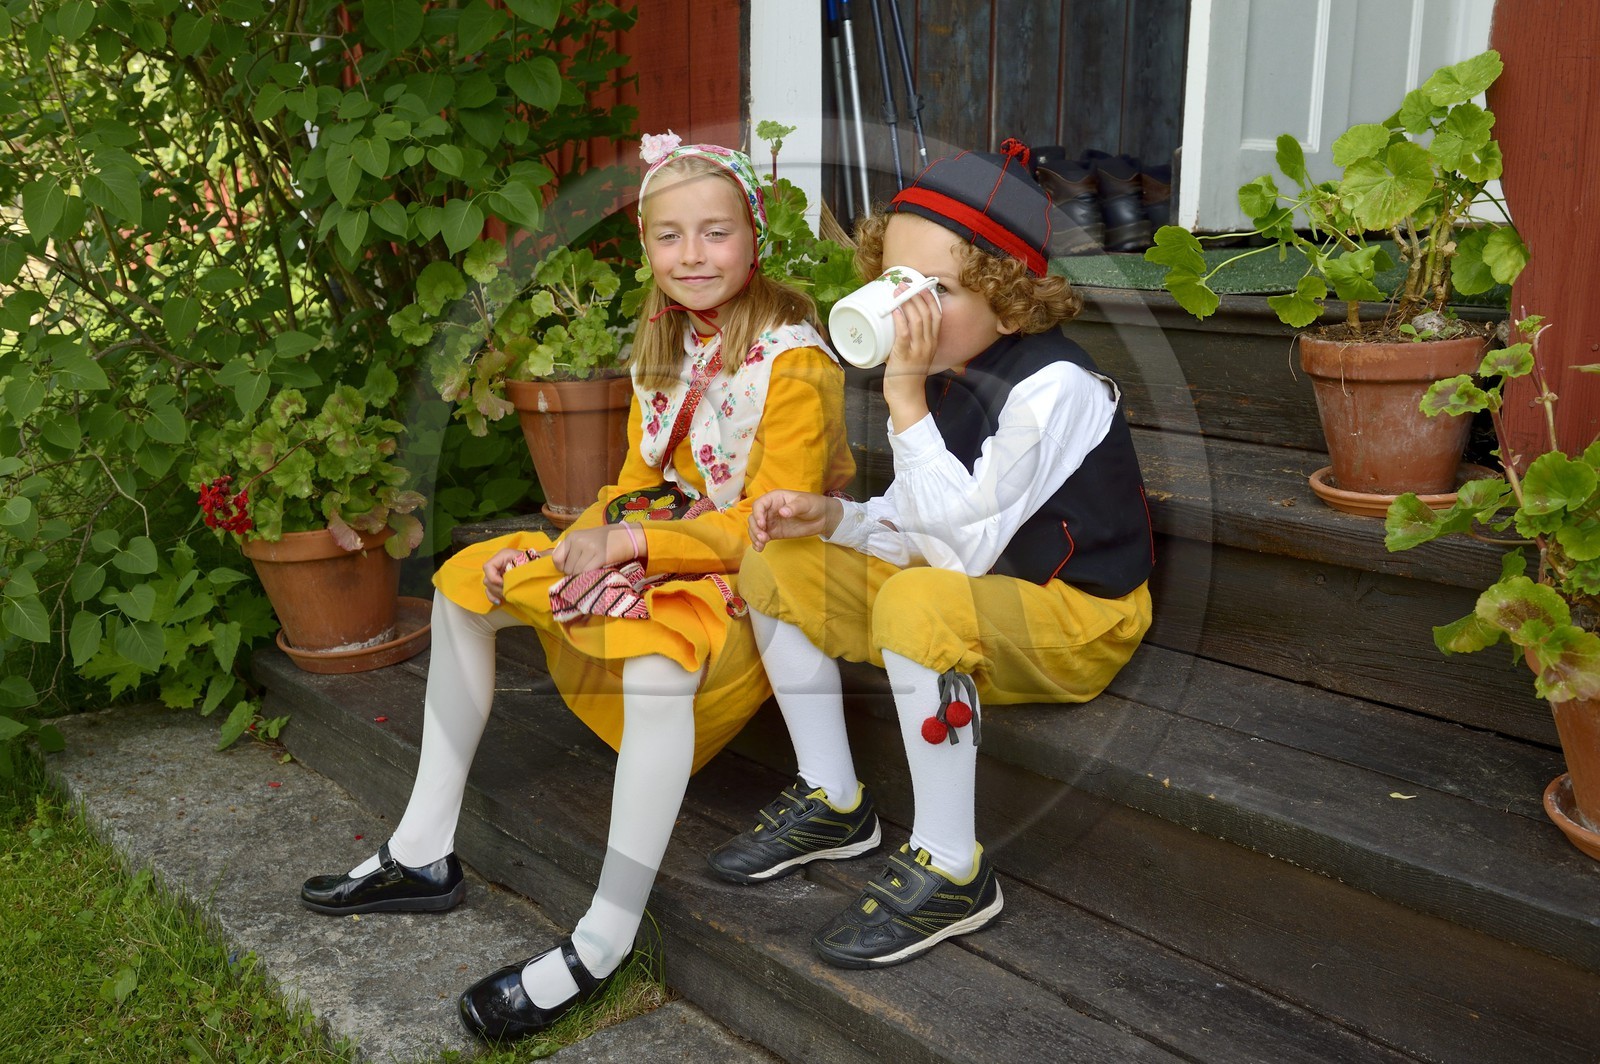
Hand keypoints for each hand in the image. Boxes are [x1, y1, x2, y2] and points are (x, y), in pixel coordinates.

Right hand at [482, 547, 540, 605]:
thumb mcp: (526, 563)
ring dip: (497, 593)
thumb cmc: (535, 563)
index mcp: (502, 556)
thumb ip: (517, 571)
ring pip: (488, 586)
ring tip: (507, 596)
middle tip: (508, 591)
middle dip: (497, 587)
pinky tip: (499, 602)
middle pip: (487, 579)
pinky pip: (490, 591)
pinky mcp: (498, 582)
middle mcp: (497, 564)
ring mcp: (497, 573)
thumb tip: (508, 583)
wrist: (540, 566)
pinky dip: (493, 597)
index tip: (503, 584)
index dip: (493, 577)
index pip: (488, 567)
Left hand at [550, 525, 638, 574]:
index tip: (571, 568)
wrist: (627, 536)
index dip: (562, 567)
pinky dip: (590, 576)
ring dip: (583, 576)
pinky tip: (596, 572)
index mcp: (572, 536)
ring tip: (591, 571)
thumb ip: (570, 550)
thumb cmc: (604, 541)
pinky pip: (588, 572)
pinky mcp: (600, 556)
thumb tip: (554, 564)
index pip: (556, 558)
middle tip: (585, 570)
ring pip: (577, 572)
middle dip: (574, 573)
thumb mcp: (584, 540)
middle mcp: (579, 541)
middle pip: (567, 568)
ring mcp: (589, 548)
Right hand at [748, 490, 839, 549]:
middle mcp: (769, 510)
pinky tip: (759, 549)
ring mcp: (770, 522)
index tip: (762, 524)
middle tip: (764, 538)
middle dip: (755, 528)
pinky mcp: (774, 533)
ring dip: (755, 537)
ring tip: (762, 544)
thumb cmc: (813, 504)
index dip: (757, 514)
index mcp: (774, 499)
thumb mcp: (805, 503)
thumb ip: (794, 507)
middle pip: (754, 518)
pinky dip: (758, 543)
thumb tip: (782, 512)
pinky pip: (762, 538)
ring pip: (755, 529)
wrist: (822, 518)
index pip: (759, 504)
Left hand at [883, 288, 939, 431]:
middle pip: (927, 313)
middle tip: (904, 284)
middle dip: (916, 295)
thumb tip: (893, 323)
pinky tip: (895, 310)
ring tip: (898, 291)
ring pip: (917, 320)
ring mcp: (918, 350)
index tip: (920, 285)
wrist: (906, 397)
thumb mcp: (914, 354)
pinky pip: (905, 334)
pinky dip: (900, 320)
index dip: (929, 298)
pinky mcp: (905, 356)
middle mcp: (929, 344)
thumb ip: (908, 340)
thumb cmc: (907, 376)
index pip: (936, 314)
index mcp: (933, 342)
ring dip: (907, 303)